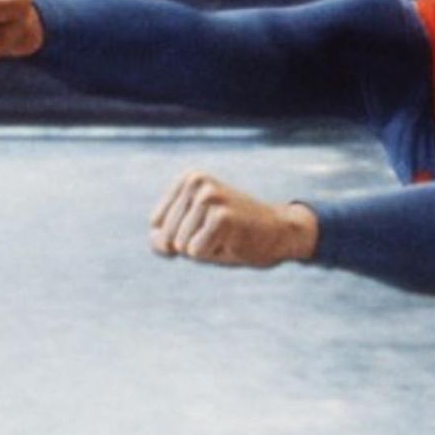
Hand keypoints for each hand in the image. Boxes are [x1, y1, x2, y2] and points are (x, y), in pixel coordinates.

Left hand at [150, 170, 318, 267]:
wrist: (279, 232)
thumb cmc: (232, 234)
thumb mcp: (191, 232)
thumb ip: (163, 239)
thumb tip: (160, 244)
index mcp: (187, 179)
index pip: (156, 224)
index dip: (180, 237)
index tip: (208, 226)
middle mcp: (196, 182)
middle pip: (166, 236)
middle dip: (191, 244)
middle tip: (220, 233)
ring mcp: (209, 197)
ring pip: (181, 246)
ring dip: (205, 249)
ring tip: (227, 236)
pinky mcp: (222, 216)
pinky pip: (197, 252)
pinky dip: (214, 254)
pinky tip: (233, 240)